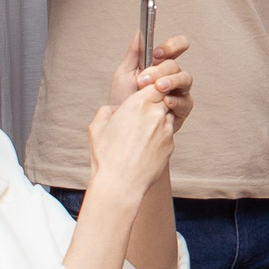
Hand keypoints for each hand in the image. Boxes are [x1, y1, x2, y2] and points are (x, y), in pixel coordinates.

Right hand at [84, 79, 176, 200]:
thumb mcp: (97, 127)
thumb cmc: (105, 155)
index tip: (143, 96)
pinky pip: (168, 135)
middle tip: (142, 116)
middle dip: (155, 105)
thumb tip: (115, 110)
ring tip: (142, 134)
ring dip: (159, 121)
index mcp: (138, 104)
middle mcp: (156, 114)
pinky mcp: (171, 145)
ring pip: (168, 117)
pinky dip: (160, 138)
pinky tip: (145, 148)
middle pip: (164, 100)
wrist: (120, 183)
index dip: (151, 89)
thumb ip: (107, 111)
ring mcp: (167, 130)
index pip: (156, 85)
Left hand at [114, 30, 195, 131]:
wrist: (124, 127)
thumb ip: (134, 53)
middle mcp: (172, 77)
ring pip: (186, 79)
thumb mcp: (123, 74)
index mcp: (160, 65)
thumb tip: (140, 32)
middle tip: (144, 80)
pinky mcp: (182, 110)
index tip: (157, 53)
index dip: (171, 46)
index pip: (177, 47)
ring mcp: (178, 93)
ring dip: (172, 81)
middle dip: (160, 70)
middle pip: (177, 64)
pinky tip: (165, 102)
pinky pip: (186, 101)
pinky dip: (176, 100)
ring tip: (158, 88)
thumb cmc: (123, 101)